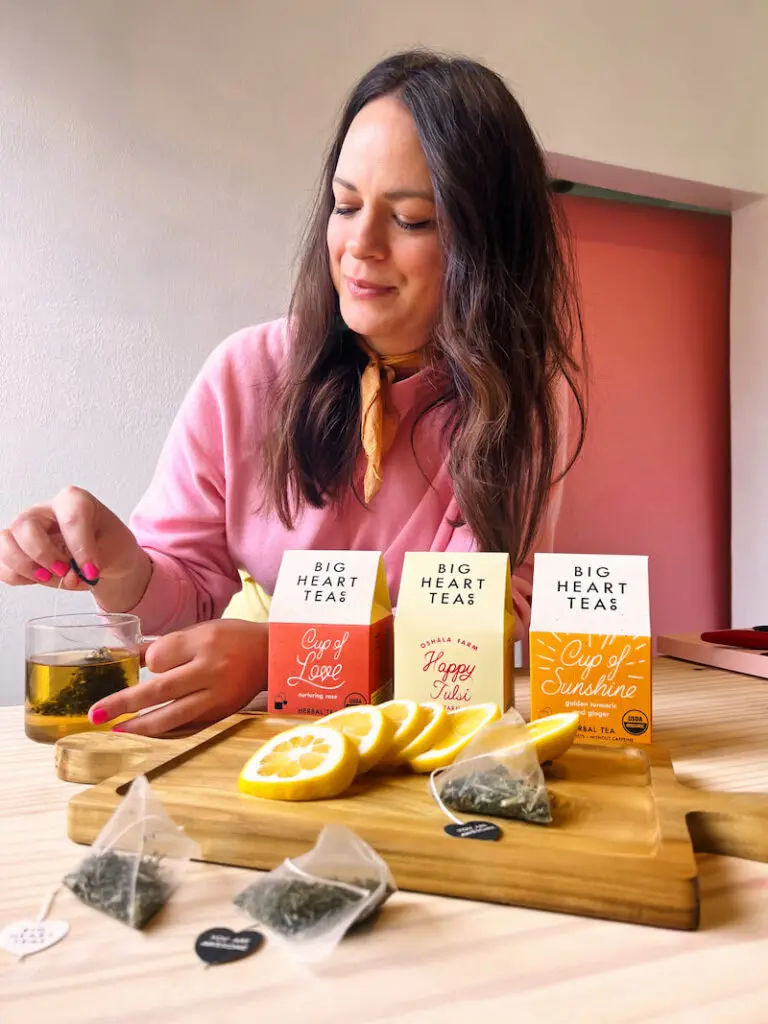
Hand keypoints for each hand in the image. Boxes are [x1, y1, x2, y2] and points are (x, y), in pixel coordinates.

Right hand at [0, 485, 150, 608]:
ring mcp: (27, 528)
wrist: (107, 557)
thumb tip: (69, 577)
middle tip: (65, 571)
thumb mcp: (116, 551)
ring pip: (6, 542)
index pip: (71, 518)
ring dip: (25, 566)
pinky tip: (40, 578)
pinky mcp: (17, 548)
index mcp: (75, 501)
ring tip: (49, 577)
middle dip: (43, 554)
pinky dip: (18, 576)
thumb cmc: (111, 545)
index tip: (91, 571)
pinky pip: (2, 563)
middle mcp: (45, 510)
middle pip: (25, 525)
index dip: (80, 547)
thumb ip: (92, 564)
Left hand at [89, 619, 268, 736]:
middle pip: (160, 689)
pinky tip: (147, 733)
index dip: (149, 662)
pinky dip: (165, 731)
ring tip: (117, 730)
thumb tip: (128, 655)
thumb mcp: (201, 631)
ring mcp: (218, 696)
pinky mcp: (222, 714)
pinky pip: (188, 726)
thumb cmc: (234, 639)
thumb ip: (167, 644)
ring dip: (141, 726)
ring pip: (173, 716)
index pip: (161, 656)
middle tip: (96, 713)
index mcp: (204, 642)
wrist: (273, 656)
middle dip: (124, 703)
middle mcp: (211, 669)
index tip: (149, 664)